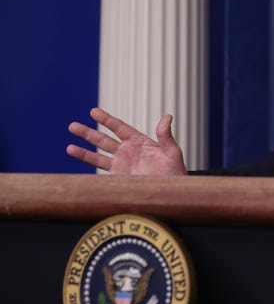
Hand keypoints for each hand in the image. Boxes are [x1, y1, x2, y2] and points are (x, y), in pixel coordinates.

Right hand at [67, 107, 187, 175]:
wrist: (171, 192)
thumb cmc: (175, 172)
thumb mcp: (172, 152)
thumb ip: (166, 136)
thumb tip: (168, 117)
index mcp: (140, 142)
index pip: (120, 128)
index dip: (106, 120)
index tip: (93, 111)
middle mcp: (128, 151)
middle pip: (104, 140)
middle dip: (88, 133)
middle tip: (72, 126)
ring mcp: (121, 164)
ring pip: (98, 154)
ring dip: (83, 150)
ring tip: (68, 146)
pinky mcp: (118, 176)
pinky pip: (100, 169)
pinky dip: (88, 165)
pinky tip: (77, 162)